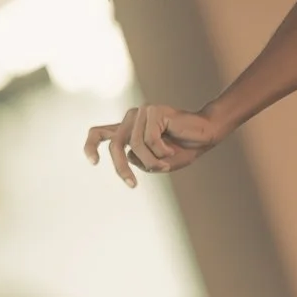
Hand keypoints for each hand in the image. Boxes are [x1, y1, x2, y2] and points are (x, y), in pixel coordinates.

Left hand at [83, 102, 220, 185]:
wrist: (206, 134)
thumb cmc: (183, 148)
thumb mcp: (156, 163)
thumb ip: (140, 161)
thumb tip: (129, 156)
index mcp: (128, 129)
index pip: (99, 133)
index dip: (90, 146)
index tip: (93, 163)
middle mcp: (131, 118)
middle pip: (115, 145)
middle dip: (121, 167)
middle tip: (132, 185)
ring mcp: (142, 113)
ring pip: (135, 146)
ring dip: (152, 162)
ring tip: (167, 163)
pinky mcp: (153, 111)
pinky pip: (150, 140)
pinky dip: (161, 152)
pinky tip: (172, 150)